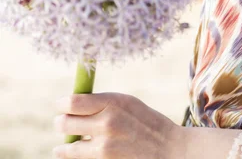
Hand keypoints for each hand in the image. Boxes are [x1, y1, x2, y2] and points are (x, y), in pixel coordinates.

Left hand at [53, 92, 183, 158]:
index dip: (61, 104)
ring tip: (63, 145)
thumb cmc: (146, 121)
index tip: (60, 105)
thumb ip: (101, 102)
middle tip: (61, 122)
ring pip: (67, 147)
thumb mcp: (126, 102)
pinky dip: (73, 157)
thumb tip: (72, 103)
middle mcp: (105, 124)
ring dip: (64, 145)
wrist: (168, 149)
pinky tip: (74, 153)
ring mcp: (104, 148)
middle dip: (60, 122)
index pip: (72, 102)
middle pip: (64, 123)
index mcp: (111, 103)